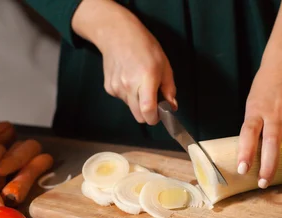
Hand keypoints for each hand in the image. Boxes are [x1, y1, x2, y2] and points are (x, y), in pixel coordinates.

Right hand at [72, 0, 176, 123]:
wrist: (117, 34)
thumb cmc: (145, 47)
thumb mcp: (164, 65)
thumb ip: (169, 88)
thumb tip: (172, 107)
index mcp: (146, 79)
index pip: (148, 111)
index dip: (154, 118)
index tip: (159, 116)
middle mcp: (129, 86)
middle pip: (139, 116)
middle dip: (147, 114)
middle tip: (153, 101)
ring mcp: (117, 88)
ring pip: (131, 107)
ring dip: (137, 102)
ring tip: (139, 82)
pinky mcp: (109, 88)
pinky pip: (122, 99)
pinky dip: (128, 95)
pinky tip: (128, 78)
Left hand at [237, 51, 281, 188]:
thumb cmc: (265, 86)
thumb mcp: (252, 103)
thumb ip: (254, 126)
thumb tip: (253, 154)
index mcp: (257, 110)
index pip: (248, 133)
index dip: (245, 152)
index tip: (242, 170)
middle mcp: (277, 113)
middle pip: (273, 143)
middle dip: (269, 166)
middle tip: (265, 184)